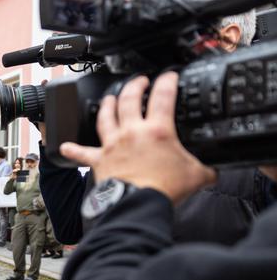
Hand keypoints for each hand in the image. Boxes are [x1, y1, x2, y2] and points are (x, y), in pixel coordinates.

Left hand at [60, 73, 215, 204]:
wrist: (137, 204)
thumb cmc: (163, 189)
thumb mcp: (197, 175)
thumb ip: (207, 168)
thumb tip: (216, 170)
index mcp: (157, 130)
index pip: (164, 96)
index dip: (167, 80)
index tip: (168, 75)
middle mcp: (131, 132)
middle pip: (129, 99)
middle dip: (134, 85)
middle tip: (139, 81)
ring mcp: (112, 144)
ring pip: (105, 117)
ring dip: (106, 105)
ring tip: (109, 98)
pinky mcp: (99, 160)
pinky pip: (81, 153)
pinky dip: (72, 149)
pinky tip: (63, 146)